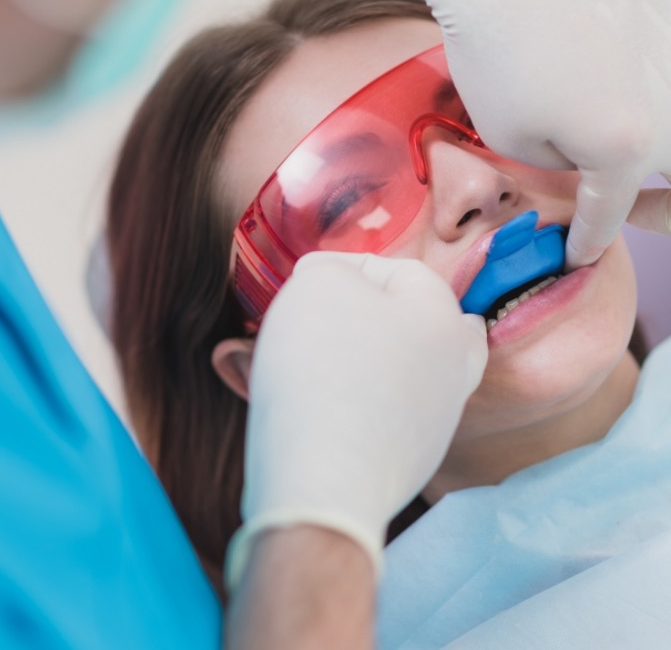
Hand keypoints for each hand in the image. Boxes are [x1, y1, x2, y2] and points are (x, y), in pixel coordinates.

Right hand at [226, 251, 486, 585]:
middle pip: (415, 325)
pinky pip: (376, 416)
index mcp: (444, 319)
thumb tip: (331, 281)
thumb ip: (329, 268)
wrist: (324, 482)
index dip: (345, 268)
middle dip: (366, 316)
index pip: (399, 270)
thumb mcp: (319, 284)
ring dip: (351, 361)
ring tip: (297, 364)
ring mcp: (434, 423)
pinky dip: (347, 404)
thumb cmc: (324, 369)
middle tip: (324, 320)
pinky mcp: (406, 464)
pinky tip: (307, 406)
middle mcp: (453, 370)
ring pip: (395, 372)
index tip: (303, 283)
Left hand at [342, 0, 670, 266]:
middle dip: (660, 211)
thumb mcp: (513, 138)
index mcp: (628, 149)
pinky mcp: (670, 18)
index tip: (576, 256)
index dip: (589, 242)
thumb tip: (587, 160)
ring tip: (626, 155)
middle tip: (637, 214)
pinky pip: (670, 77)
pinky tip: (625, 97)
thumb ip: (562, 165)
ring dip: (659, 154)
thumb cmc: (496, 54)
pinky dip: (654, 99)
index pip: (610, 215)